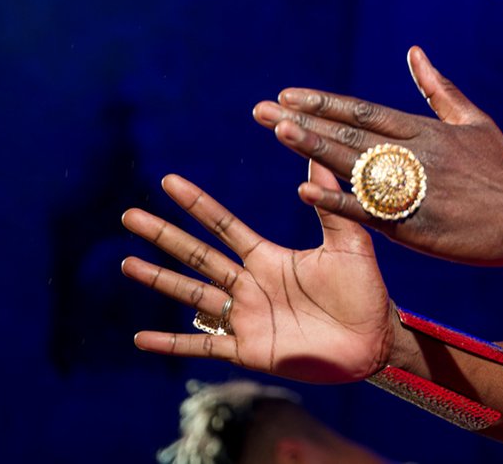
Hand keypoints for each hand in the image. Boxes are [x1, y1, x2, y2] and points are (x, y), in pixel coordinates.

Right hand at [121, 167, 392, 382]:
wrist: (375, 341)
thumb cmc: (365, 291)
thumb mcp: (348, 241)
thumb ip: (329, 201)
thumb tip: (319, 152)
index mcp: (269, 258)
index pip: (223, 225)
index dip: (196, 204)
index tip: (169, 181)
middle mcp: (250, 285)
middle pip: (197, 255)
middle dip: (163, 235)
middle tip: (128, 215)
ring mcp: (246, 318)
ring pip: (192, 295)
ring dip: (159, 280)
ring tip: (127, 264)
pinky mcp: (250, 350)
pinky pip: (203, 346)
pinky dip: (172, 344)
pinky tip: (140, 339)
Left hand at [253, 46, 502, 266]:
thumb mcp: (473, 121)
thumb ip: (438, 89)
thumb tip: (414, 52)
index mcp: (426, 130)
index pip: (363, 111)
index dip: (323, 103)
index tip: (287, 94)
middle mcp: (415, 155)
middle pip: (349, 133)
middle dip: (302, 121)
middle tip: (260, 110)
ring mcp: (414, 191)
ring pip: (353, 166)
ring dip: (312, 148)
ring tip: (277, 131)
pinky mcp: (416, 226)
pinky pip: (367, 211)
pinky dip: (336, 200)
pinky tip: (305, 190)